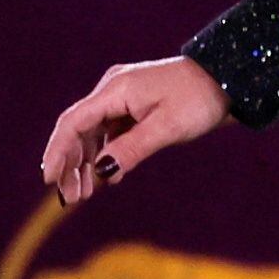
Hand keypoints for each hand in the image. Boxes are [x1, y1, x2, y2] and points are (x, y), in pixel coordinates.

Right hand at [40, 57, 226, 208]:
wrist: (230, 79)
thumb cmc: (201, 100)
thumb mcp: (167, 128)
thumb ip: (131, 149)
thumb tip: (101, 172)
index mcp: (114, 90)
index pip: (73, 123)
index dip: (58, 153)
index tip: (48, 180)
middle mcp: (112, 90)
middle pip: (79, 130)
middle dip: (72, 165)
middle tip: (70, 199)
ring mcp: (123, 97)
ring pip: (94, 133)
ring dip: (88, 163)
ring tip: (84, 194)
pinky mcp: (136, 106)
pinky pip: (111, 132)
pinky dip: (107, 154)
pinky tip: (107, 178)